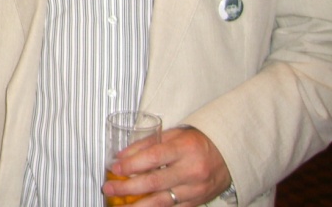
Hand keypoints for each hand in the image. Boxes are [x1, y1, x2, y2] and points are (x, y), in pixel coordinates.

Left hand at [103, 126, 231, 205]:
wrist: (227, 156)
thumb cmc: (195, 142)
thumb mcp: (172, 135)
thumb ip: (145, 144)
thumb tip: (121, 156)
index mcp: (184, 149)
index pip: (153, 158)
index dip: (132, 164)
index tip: (115, 167)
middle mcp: (191, 171)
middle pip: (154, 182)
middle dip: (128, 187)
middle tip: (109, 188)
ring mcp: (195, 190)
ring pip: (162, 202)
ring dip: (138, 206)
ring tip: (119, 206)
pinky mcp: (197, 203)